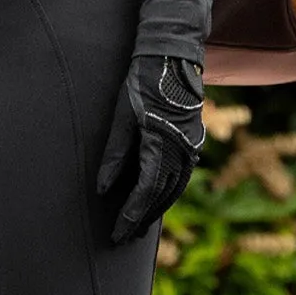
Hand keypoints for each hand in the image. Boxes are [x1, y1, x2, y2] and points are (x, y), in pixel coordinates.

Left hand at [95, 51, 205, 243]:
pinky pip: (180, 176)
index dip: (130, 215)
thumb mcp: (123, 115)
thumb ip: (114, 154)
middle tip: (124, 238)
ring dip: (156, 209)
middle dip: (142, 219)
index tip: (117, 233)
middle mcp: (182, 151)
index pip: (145, 191)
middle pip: (161, 196)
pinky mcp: (193, 141)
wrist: (173, 56)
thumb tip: (102, 188)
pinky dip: (167, 192)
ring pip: (174, 189)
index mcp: (162, 145)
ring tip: (139, 227)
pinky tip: (157, 199)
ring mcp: (191, 147)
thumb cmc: (142, 82)